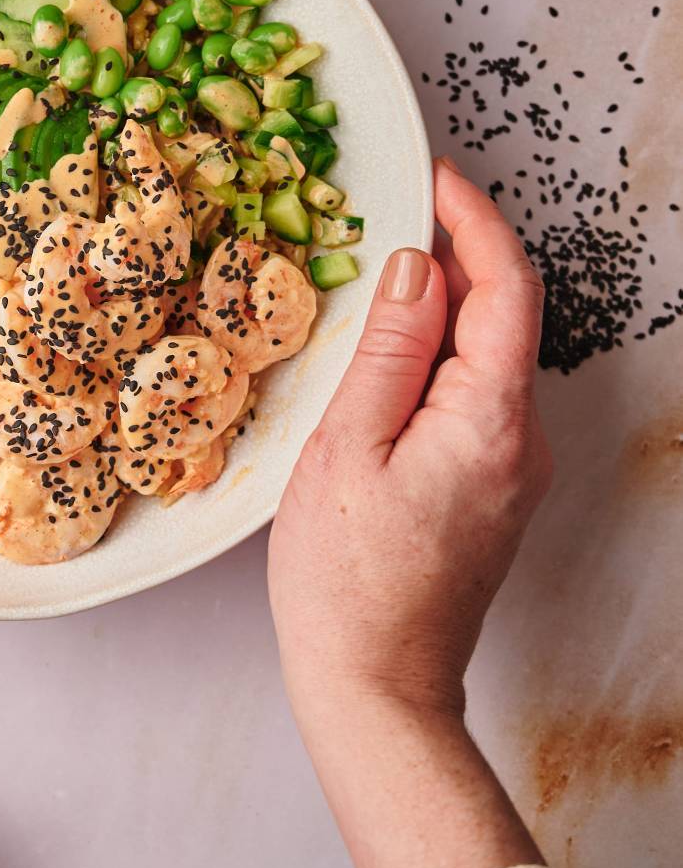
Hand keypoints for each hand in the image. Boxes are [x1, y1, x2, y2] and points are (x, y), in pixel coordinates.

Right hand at [269, 157, 552, 728]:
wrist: (375, 690)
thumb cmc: (347, 583)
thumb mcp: (348, 446)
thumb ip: (390, 349)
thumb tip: (417, 263)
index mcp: (490, 421)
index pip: (507, 288)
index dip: (474, 221)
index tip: (434, 178)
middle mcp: (520, 441)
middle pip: (502, 318)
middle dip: (452, 255)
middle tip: (387, 213)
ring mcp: (511, 469)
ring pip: (485, 358)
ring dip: (439, 309)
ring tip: (372, 278)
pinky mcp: (490, 490)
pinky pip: (471, 399)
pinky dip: (435, 359)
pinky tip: (383, 359)